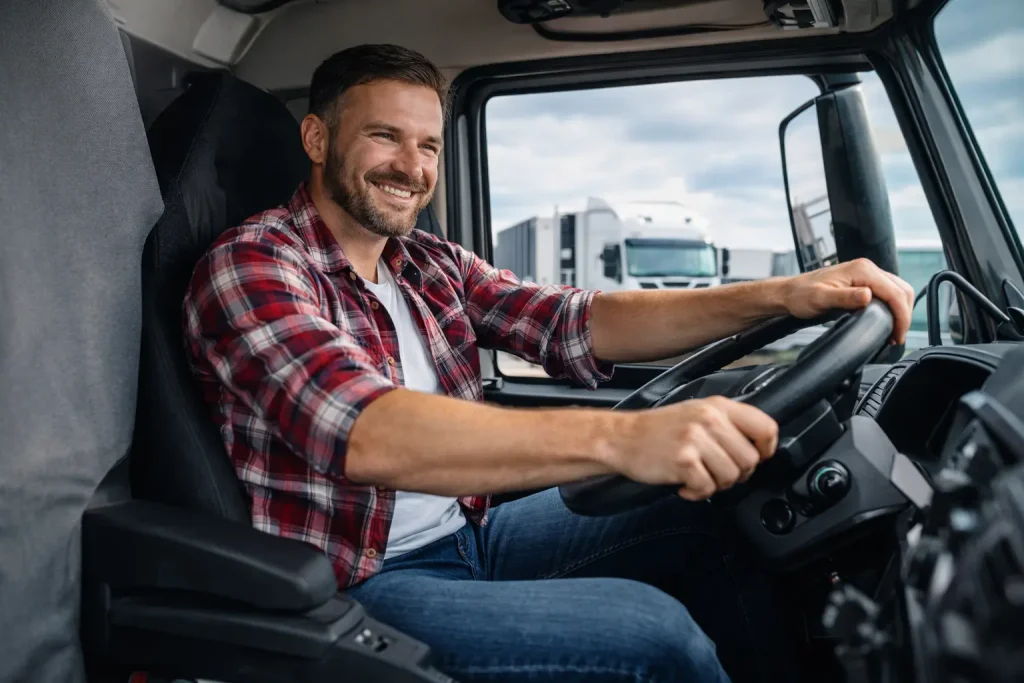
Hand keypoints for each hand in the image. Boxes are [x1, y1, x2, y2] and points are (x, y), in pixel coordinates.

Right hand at [611, 396, 778, 500]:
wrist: (622, 437)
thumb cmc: (659, 430)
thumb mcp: (698, 413)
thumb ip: (728, 424)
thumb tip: (759, 448)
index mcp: (718, 406)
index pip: (766, 427)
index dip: (766, 450)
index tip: (755, 458)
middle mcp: (710, 419)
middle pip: (751, 459)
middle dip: (736, 474)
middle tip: (715, 472)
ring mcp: (696, 439)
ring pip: (732, 476)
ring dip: (716, 485)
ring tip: (699, 477)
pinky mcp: (683, 460)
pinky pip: (707, 488)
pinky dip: (697, 493)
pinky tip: (685, 485)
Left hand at [779, 258, 914, 344]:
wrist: (790, 293)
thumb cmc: (801, 295)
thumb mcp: (821, 299)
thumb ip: (845, 298)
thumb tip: (867, 295)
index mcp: (862, 270)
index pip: (895, 292)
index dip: (902, 315)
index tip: (898, 334)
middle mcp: (867, 269)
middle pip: (901, 290)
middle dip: (904, 314)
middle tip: (897, 336)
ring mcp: (866, 275)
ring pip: (897, 291)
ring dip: (900, 311)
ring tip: (893, 332)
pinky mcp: (863, 282)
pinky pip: (887, 293)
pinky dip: (892, 307)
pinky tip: (886, 321)